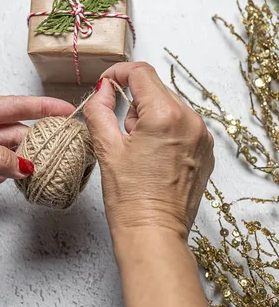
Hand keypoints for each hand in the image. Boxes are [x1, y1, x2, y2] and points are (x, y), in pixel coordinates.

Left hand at [0, 95, 73, 229]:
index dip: (41, 106)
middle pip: (12, 130)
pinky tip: (23, 179)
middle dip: (37, 137)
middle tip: (65, 144)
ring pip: (6, 152)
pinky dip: (9, 176)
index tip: (66, 109)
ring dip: (25, 160)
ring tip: (50, 164)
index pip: (12, 106)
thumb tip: (25, 165)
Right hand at [83, 62, 213, 241]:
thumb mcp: (106, 147)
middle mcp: (191, 121)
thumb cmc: (130, 198)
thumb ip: (100, 108)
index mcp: (166, 115)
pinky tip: (153, 156)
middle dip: (134, 101)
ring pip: (169, 106)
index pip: (141, 72)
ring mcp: (202, 136)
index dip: (118, 73)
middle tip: (121, 131)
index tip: (106, 85)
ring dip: (150, 116)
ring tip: (138, 149)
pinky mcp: (206, 150)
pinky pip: (183, 125)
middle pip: (156, 88)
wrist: (154, 233)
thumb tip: (103, 89)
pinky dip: (166, 130)